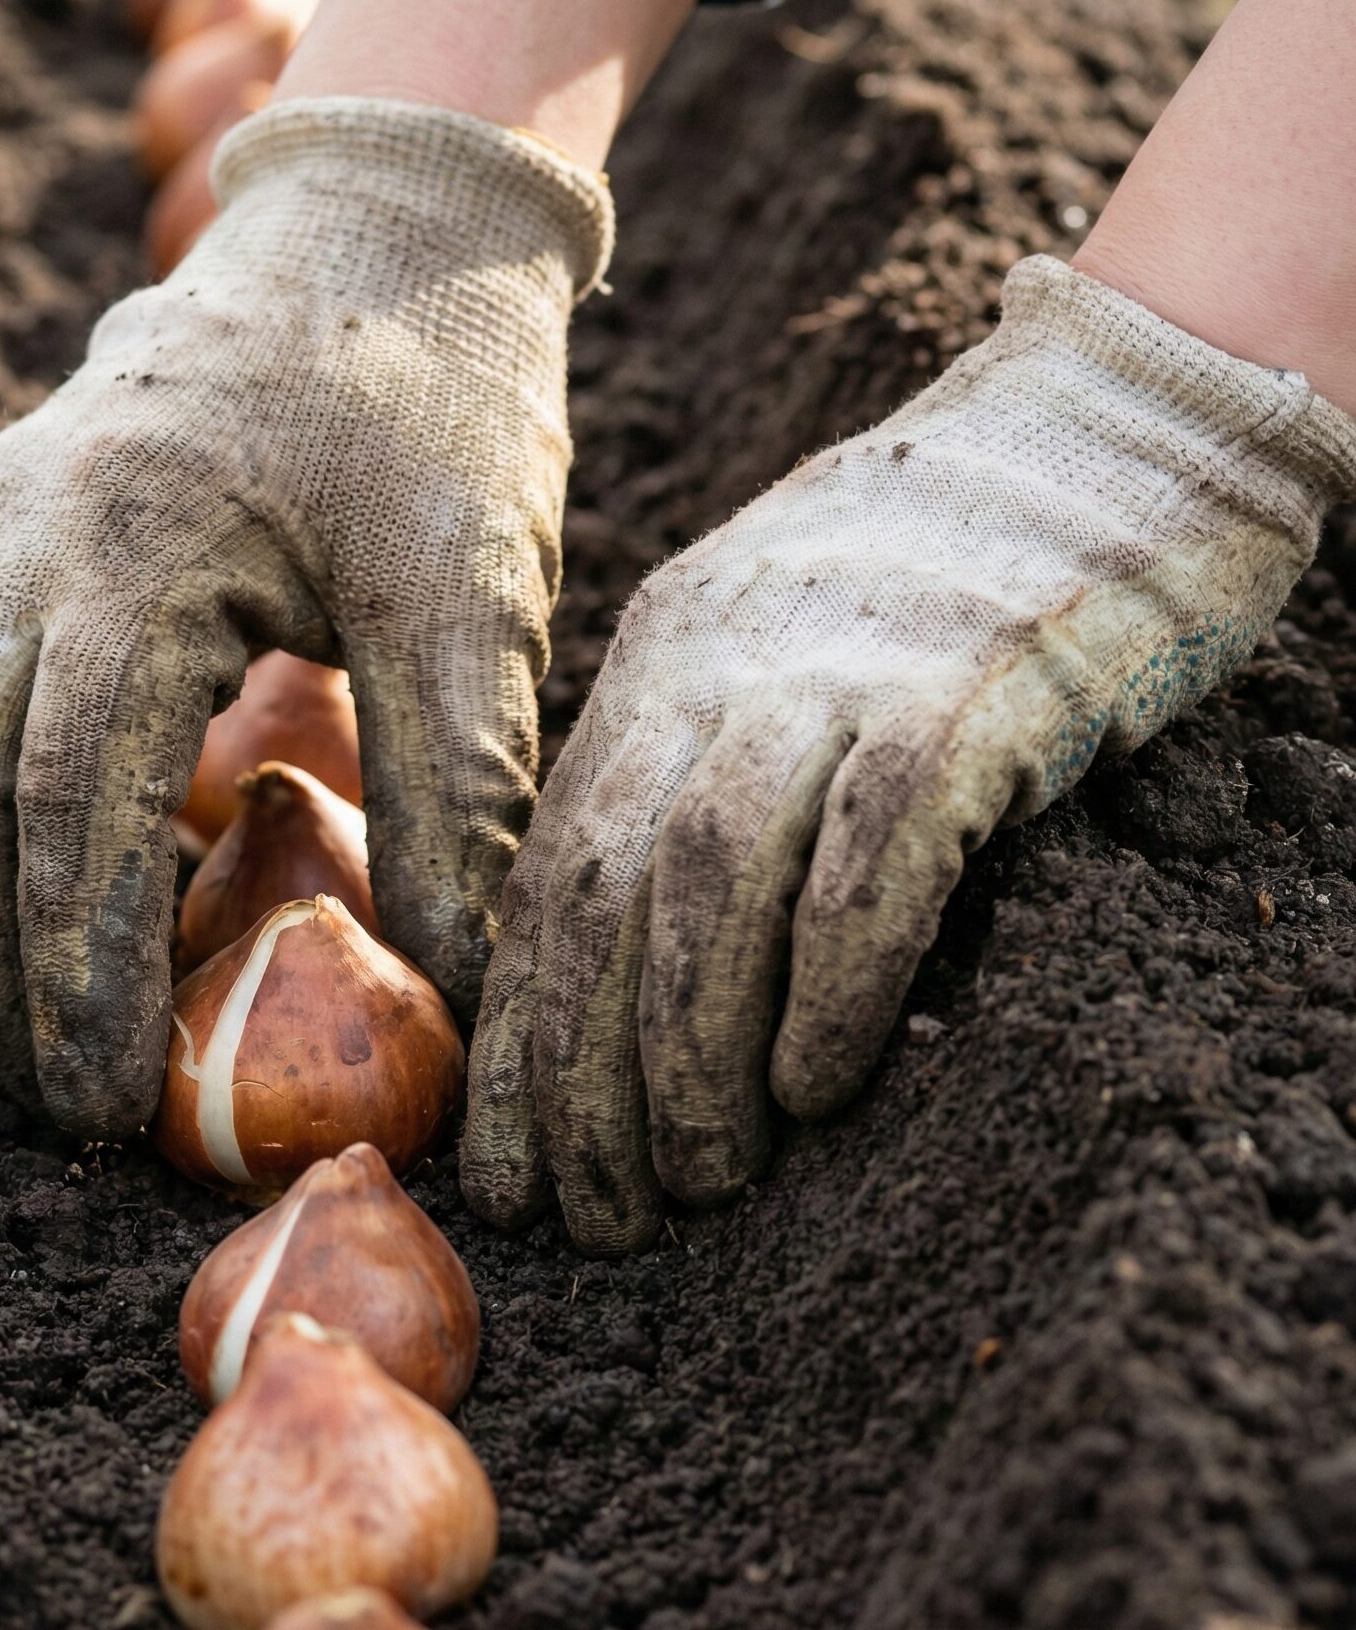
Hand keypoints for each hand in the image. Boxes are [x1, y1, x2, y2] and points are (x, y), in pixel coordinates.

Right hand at [0, 99, 610, 1134]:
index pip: (68, 797)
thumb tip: (449, 987)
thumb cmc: (439, 406)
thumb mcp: (476, 591)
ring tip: (14, 1031)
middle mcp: (20, 527)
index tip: (108, 1100)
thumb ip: (460, 786)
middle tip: (60, 1102)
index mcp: (141, 538)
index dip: (77, 969)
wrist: (368, 233)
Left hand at [464, 257, 1355, 1252]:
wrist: (1125, 414)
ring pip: (709, 892)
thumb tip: (656, 985)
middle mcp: (717, 667)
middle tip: (594, 1216)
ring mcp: (838, 672)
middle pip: (604, 900)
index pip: (548, 878)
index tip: (504, 1166)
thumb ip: (709, 782)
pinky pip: (871, 863)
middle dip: (577, 1080)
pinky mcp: (971, 691)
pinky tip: (816, 1089)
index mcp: (659, 667)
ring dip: (684, 1060)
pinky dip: (831, 987)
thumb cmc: (950, 572)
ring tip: (691, 1184)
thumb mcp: (778, 657)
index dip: (516, 1036)